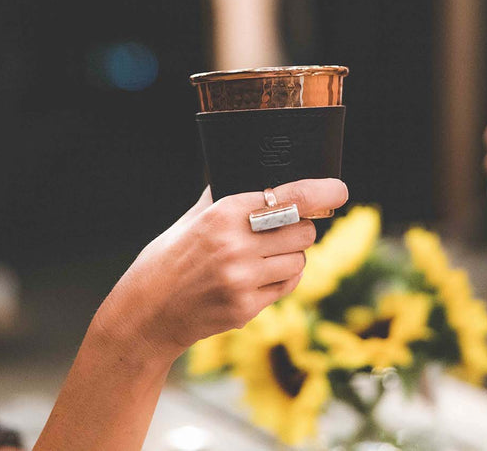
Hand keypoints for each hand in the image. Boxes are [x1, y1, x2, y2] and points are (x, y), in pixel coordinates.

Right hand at [100, 178, 348, 362]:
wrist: (147, 312)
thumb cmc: (169, 259)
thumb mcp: (192, 219)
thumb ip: (225, 197)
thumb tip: (256, 175)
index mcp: (224, 214)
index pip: (290, 198)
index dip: (322, 192)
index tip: (339, 190)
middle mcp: (236, 246)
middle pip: (303, 230)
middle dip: (301, 228)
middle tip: (285, 230)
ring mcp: (242, 280)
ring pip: (299, 261)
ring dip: (290, 257)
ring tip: (262, 258)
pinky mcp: (245, 309)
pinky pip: (286, 287)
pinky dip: (281, 281)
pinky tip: (257, 279)